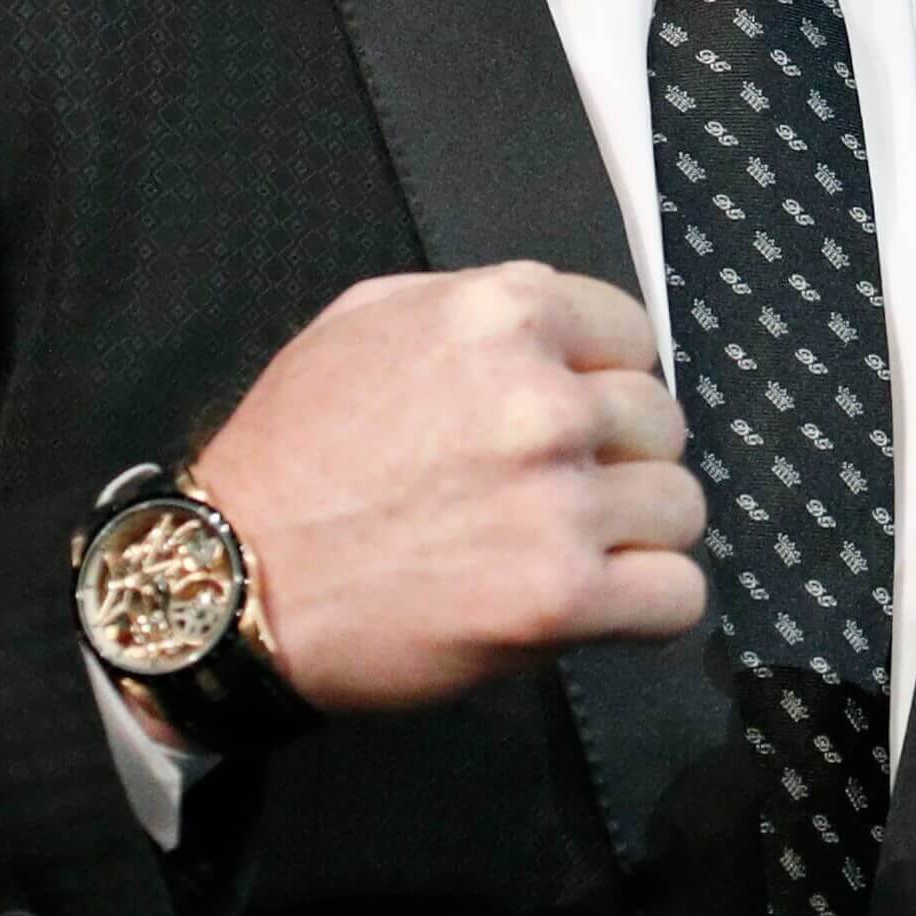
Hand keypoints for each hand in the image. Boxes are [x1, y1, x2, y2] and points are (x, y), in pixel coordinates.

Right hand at [186, 261, 706, 714]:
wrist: (233, 581)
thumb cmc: (292, 452)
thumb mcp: (368, 319)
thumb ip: (477, 308)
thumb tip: (560, 330)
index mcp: (505, 313)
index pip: (632, 333)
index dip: (606, 379)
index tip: (574, 419)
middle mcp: (542, 398)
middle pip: (662, 421)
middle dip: (621, 458)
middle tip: (561, 494)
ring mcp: (558, 500)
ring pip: (682, 508)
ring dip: (638, 535)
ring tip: (573, 552)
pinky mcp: (561, 598)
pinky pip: (678, 596)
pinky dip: (650, 607)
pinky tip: (600, 606)